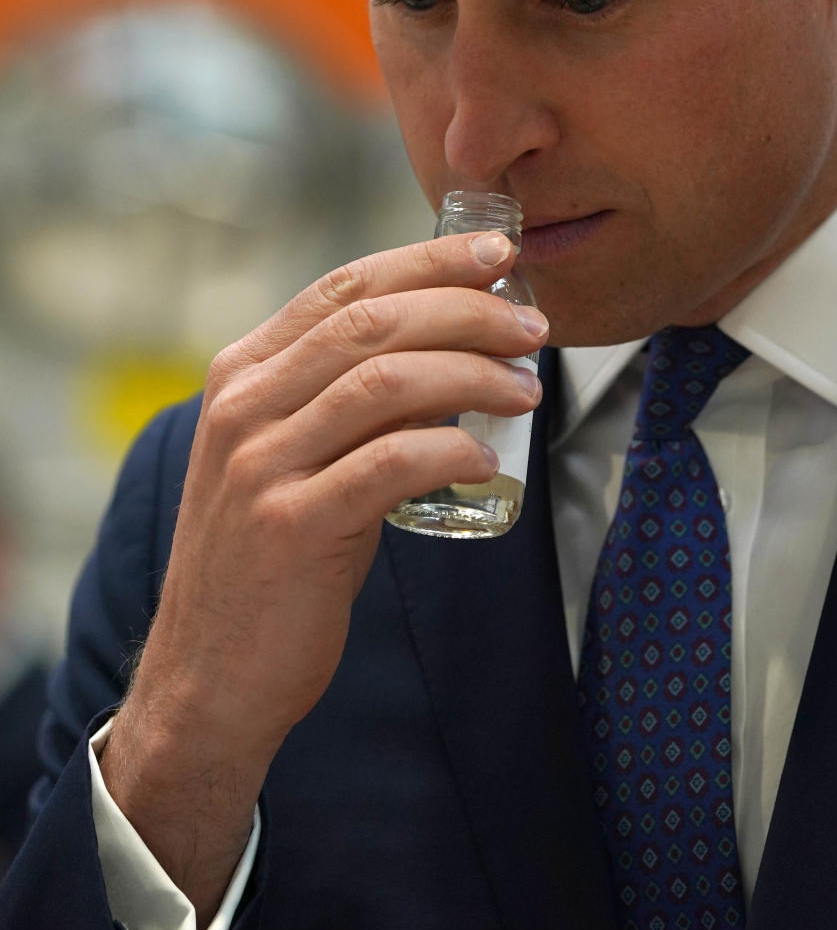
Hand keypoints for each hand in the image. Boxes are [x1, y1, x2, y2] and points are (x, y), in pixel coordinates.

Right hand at [99, 231, 546, 922]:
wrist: (210, 676)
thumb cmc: (274, 557)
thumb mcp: (291, 454)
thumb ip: (344, 395)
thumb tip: (452, 341)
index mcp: (243, 373)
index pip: (345, 286)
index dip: (428, 261)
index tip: (497, 254)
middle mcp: (244, 406)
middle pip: (373, 322)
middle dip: (467, 310)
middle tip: (532, 324)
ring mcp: (260, 464)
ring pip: (386, 381)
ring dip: (472, 374)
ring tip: (526, 387)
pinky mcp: (290, 526)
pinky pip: (389, 464)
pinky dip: (449, 450)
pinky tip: (487, 459)